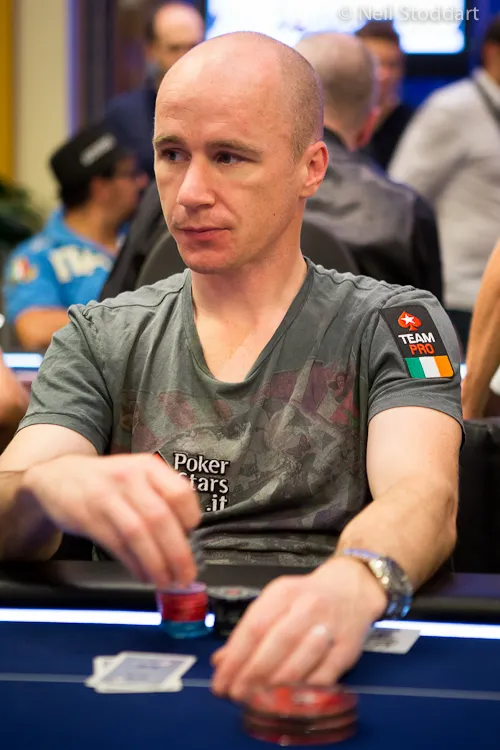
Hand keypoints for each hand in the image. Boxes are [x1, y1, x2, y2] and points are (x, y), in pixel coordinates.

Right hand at [21, 453, 200, 587]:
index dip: (190, 519)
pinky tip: (143, 574)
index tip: (194, 539)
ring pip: (138, 534)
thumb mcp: (136, 475)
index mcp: (147, 467)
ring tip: (166, 579)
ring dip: (156, 563)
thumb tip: (187, 535)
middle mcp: (129, 478)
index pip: (179, 492)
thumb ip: (161, 496)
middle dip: (178, 553)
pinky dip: (134, 564)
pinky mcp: (88, 517)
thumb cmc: (106, 481)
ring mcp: (106, 497)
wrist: (57, 477)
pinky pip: (117, 545)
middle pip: (160, 518)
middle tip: (186, 574)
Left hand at [211, 557, 386, 700]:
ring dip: (273, 688)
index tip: (221, 680)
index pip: (254, 627)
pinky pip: (321, 679)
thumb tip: (221, 661)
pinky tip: (285, 700)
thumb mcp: (275, 601)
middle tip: (235, 694)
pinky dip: (301, 693)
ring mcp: (329, 628)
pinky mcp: (347, 650)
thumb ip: (249, 630)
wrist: (351, 587)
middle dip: (251, 675)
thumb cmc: (306, 597)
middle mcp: (307, 607)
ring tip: (255, 700)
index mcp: (284, 592)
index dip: (235, 658)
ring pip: (298, 664)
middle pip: (275, 645)